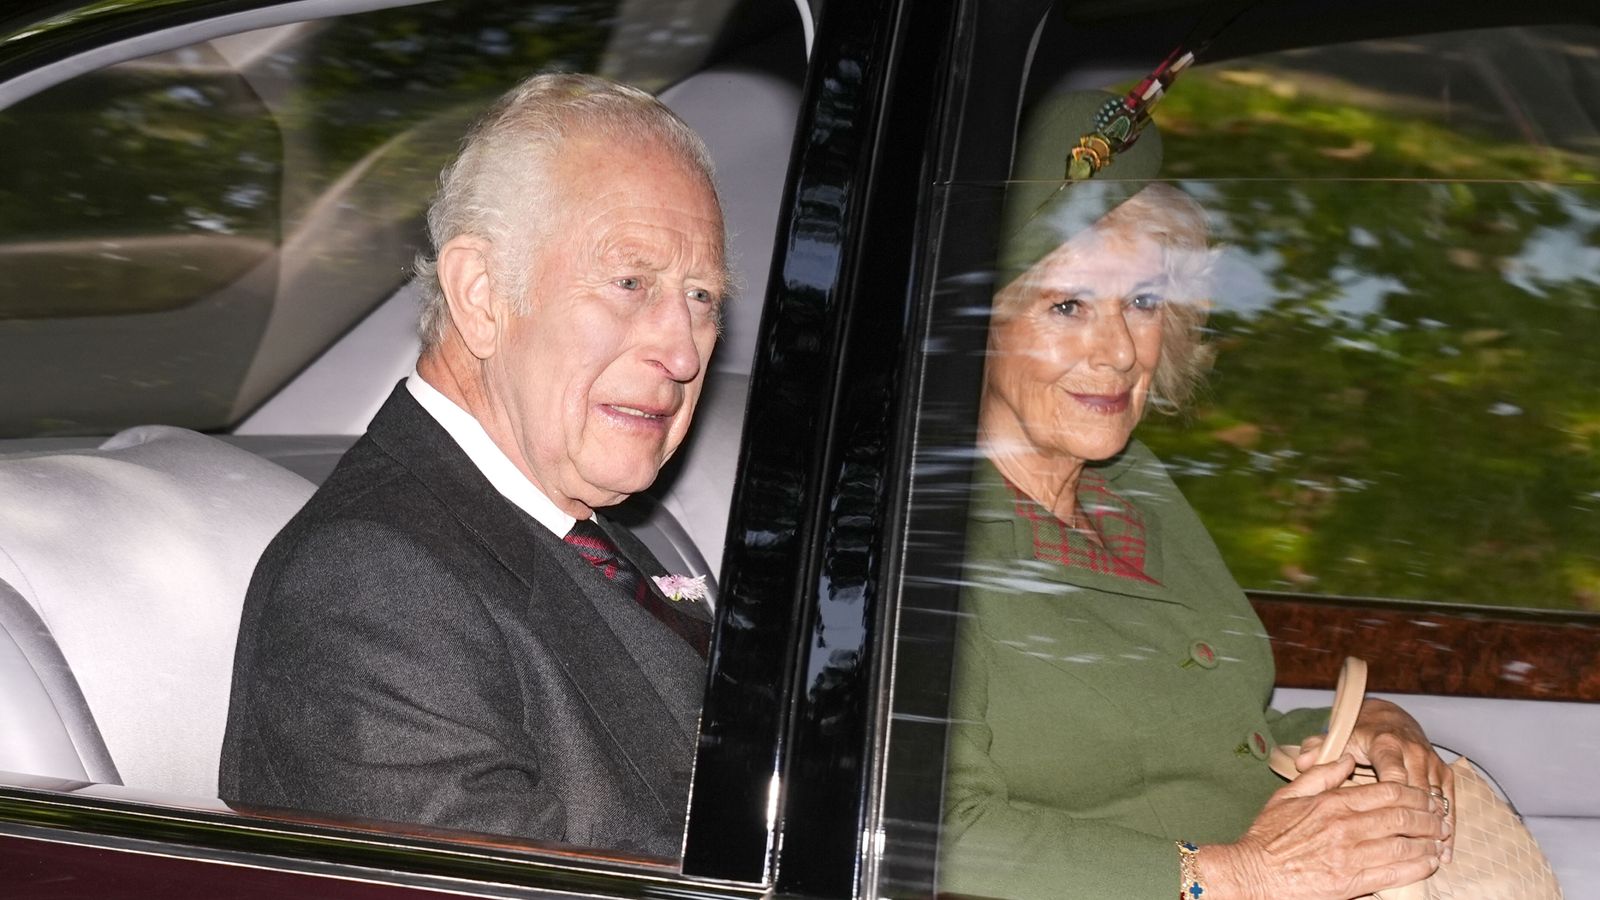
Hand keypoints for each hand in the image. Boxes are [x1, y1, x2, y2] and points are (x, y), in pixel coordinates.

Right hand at [1198, 754, 1447, 899]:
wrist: (1252, 872)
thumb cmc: (1267, 836)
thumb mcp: (1288, 795)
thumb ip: (1320, 775)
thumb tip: (1347, 758)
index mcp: (1332, 803)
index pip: (1387, 792)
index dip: (1414, 793)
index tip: (1426, 797)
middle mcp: (1345, 827)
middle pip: (1402, 817)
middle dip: (1429, 817)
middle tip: (1441, 819)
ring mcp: (1350, 856)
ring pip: (1404, 845)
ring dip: (1428, 842)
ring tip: (1440, 840)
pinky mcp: (1351, 883)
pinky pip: (1394, 873)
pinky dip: (1417, 867)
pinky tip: (1428, 863)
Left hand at [1295, 698, 1453, 860]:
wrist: (1388, 720)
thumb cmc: (1358, 735)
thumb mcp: (1336, 739)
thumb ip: (1318, 750)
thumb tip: (1301, 761)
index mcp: (1385, 744)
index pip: (1393, 776)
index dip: (1393, 802)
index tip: (1388, 828)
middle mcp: (1413, 751)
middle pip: (1419, 791)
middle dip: (1419, 821)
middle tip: (1415, 850)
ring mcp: (1431, 761)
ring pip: (1438, 798)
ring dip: (1437, 827)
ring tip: (1434, 855)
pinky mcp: (1442, 771)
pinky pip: (1449, 799)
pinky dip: (1449, 823)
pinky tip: (1445, 848)